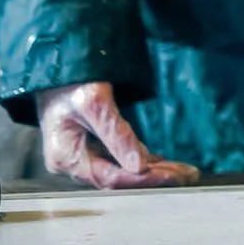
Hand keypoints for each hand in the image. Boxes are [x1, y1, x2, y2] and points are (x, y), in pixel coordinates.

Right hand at [36, 82, 199, 189]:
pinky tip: (162, 163)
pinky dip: (141, 161)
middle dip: (155, 177)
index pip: (111, 179)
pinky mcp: (89, 144)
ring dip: (152, 171)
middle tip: (189, 175)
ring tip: (183, 172)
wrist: (54, 64)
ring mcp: (79, 154)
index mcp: (66, 158)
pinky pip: (118, 159)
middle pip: (118, 178)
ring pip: (121, 170)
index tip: (175, 178)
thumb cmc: (69, 80)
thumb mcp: (94, 102)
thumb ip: (116, 133)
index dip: (145, 180)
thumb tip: (138, 166)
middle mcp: (71, 162)